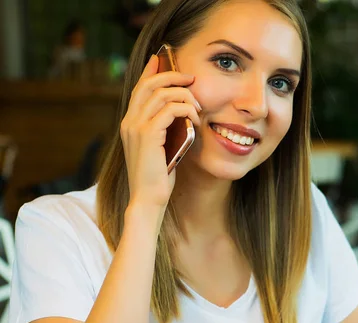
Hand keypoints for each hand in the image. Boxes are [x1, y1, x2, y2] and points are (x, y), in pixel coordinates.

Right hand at [120, 54, 201, 209]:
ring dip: (185, 97)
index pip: (139, 88)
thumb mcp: (161, 149)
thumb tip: (181, 114)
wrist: (148, 199)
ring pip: (162, 95)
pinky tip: (196, 121)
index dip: (151, 71)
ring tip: (198, 109)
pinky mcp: (148, 135)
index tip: (163, 59)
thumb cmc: (158, 178)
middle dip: (172, 76)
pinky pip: (170, 110)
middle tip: (191, 79)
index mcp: (130, 123)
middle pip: (149, 84)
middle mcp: (129, 122)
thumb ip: (164, 130)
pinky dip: (187, 111)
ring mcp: (136, 127)